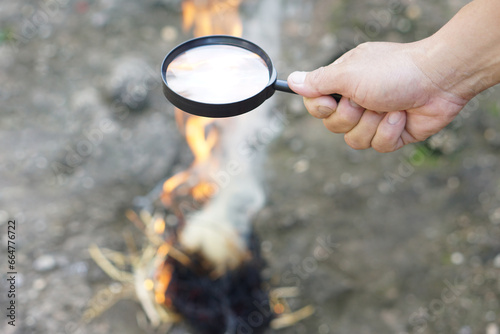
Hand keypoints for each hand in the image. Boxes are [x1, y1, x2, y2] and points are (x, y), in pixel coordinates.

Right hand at [287, 41, 468, 152]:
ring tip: (389, 107)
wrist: (439, 80)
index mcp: (344, 83)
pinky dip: (390, 131)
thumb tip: (291, 81)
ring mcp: (375, 119)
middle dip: (351, 116)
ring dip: (372, 124)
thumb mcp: (349, 74)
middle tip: (367, 100)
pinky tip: (402, 116)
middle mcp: (357, 100)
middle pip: (333, 126)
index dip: (319, 109)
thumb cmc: (394, 70)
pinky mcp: (392, 135)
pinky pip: (378, 146)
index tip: (329, 102)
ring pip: (354, 141)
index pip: (316, 104)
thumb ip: (318, 82)